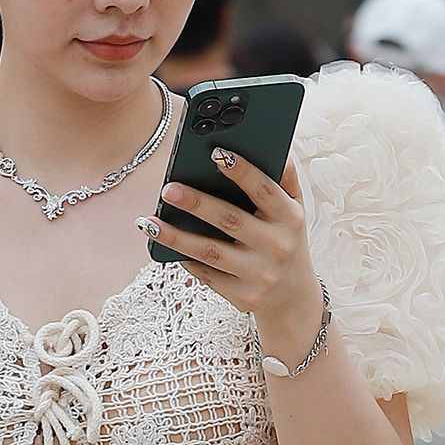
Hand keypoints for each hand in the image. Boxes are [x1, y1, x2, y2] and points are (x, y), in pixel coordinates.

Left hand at [138, 148, 319, 341]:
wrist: (293, 300)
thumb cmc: (288, 243)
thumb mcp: (295, 211)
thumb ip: (285, 179)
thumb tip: (275, 144)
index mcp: (290, 219)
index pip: (265, 191)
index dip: (242, 172)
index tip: (217, 154)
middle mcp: (276, 246)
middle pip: (230, 220)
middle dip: (197, 203)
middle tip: (168, 189)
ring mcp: (258, 274)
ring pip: (210, 252)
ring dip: (176, 237)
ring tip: (149, 223)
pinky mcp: (242, 295)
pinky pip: (206, 274)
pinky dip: (184, 259)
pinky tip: (163, 245)